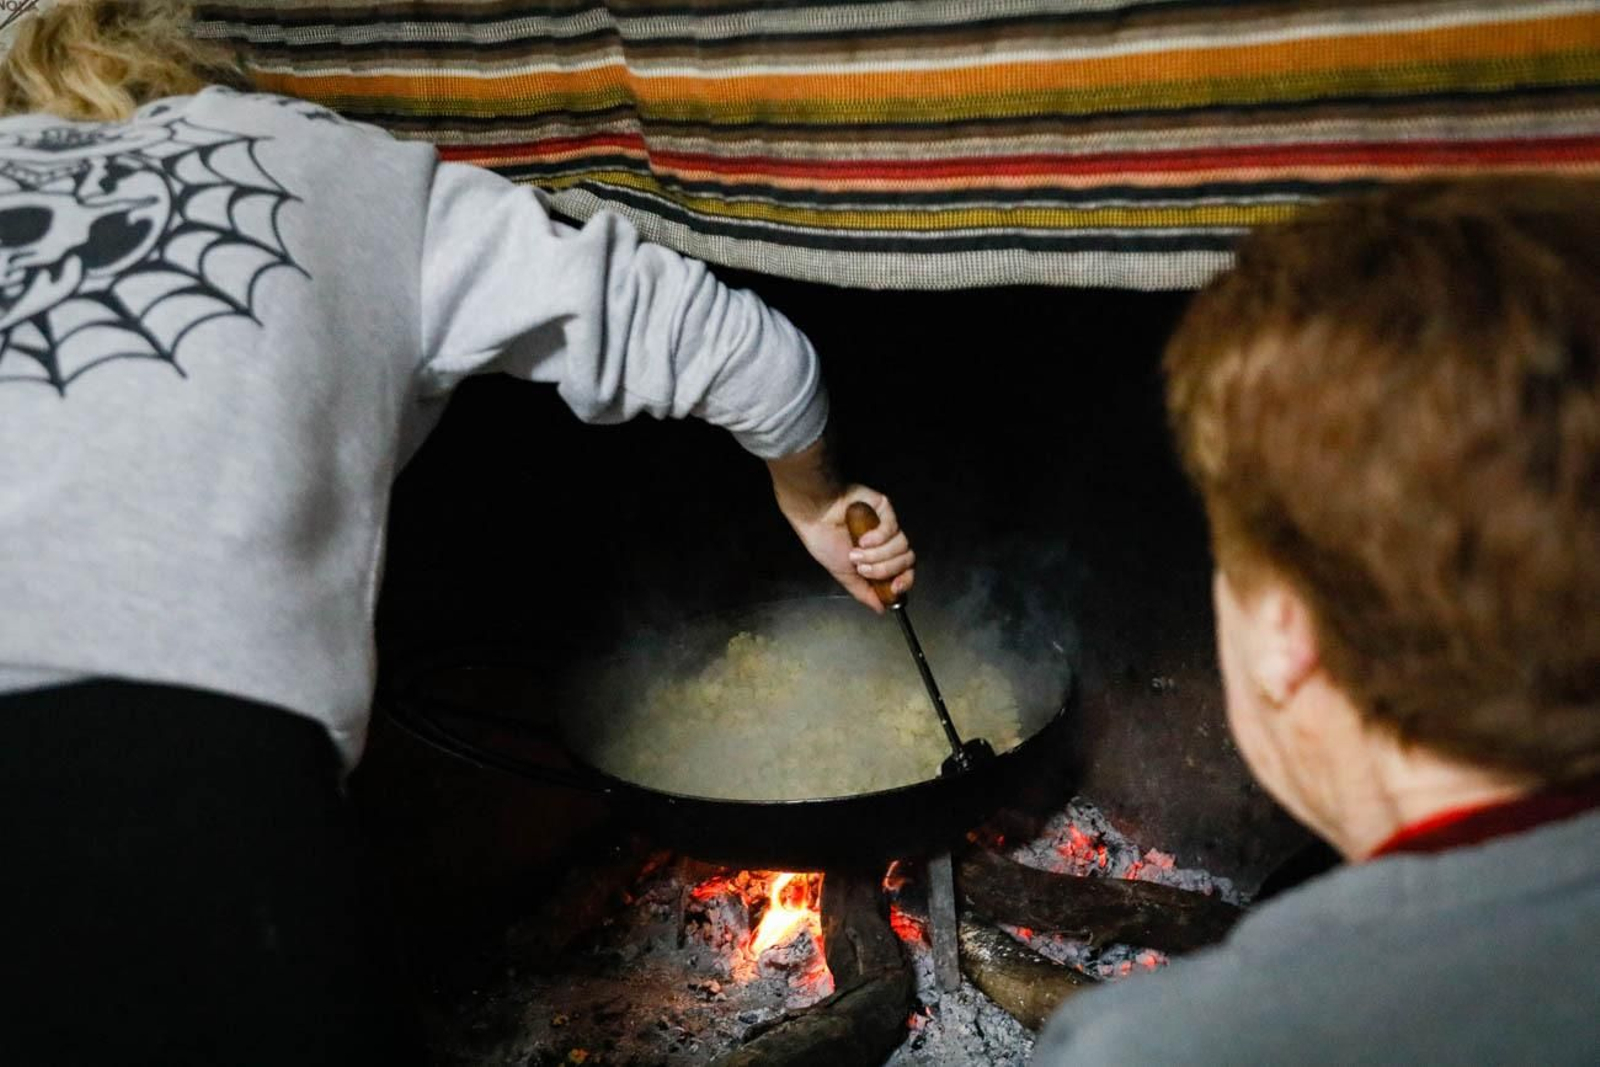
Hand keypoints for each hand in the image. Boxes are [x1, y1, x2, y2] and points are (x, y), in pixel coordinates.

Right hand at [767, 436, 915, 612]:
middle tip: (862, 567)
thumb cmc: (825, 541)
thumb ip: (863, 592)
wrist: (815, 516)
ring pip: (901, 546)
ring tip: (856, 551)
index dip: (904, 582)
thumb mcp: (844, 574)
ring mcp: (887, 524)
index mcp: (879, 559)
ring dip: (877, 554)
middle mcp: (887, 542)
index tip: (894, 588)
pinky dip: (878, 537)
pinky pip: (893, 528)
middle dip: (884, 569)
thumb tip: (881, 609)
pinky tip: (862, 537)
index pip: (905, 572)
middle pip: (907, 560)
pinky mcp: (885, 509)